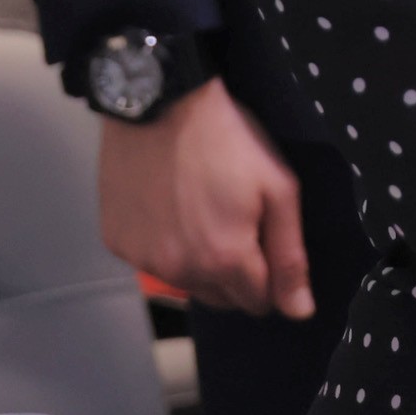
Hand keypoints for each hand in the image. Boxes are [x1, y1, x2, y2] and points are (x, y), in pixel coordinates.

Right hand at [96, 77, 314, 318]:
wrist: (159, 102)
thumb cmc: (228, 140)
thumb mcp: (278, 188)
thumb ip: (289, 256)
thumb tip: (299, 312)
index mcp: (225, 261)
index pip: (259, 302)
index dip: (270, 275)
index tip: (266, 239)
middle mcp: (180, 272)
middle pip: (221, 299)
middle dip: (236, 273)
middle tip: (236, 221)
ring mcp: (142, 259)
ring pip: (185, 283)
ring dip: (199, 262)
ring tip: (201, 211)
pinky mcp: (115, 243)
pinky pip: (149, 261)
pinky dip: (162, 246)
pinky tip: (168, 207)